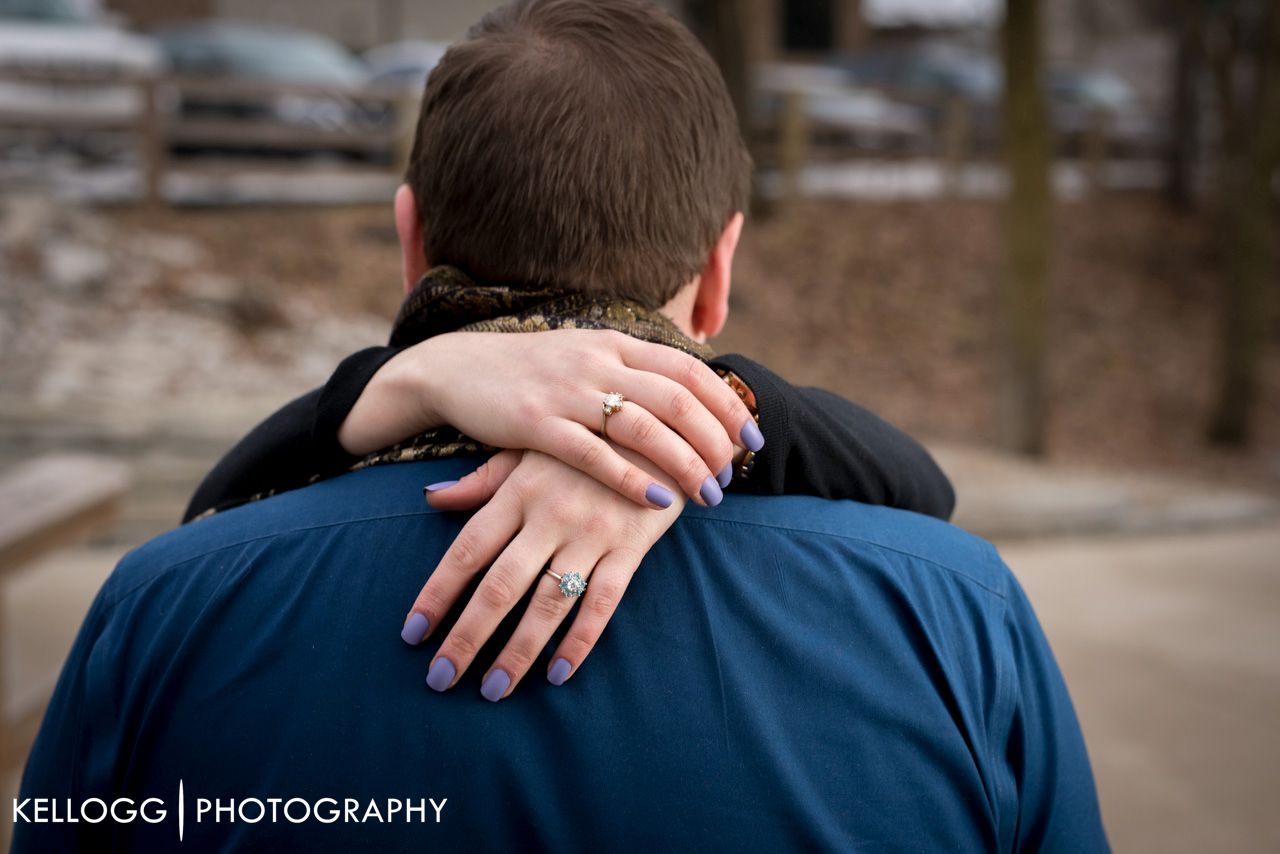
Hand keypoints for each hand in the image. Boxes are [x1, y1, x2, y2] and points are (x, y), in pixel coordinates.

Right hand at [339, 329, 762, 506]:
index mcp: (615, 343)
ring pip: (644, 427)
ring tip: (709, 495)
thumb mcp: (585, 357)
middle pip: (677, 399)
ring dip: (685, 464)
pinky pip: (594, 454)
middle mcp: (597, 361)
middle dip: (715, 441)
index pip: (688, 369)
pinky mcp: (536, 423)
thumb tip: (688, 393)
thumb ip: (632, 371)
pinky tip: (660, 502)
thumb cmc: (529, 372)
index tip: (752, 437)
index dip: (727, 403)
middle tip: (735, 476)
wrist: (456, 368)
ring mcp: (567, 390)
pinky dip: (632, 479)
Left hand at [400, 448, 684, 699]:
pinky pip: (603, 602)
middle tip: (440, 679)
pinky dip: (580, 640)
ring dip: (518, 651)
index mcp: (518, 491)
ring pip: (548, 602)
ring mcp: (591, 533)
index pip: (467, 550)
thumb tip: (431, 499)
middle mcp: (550, 515)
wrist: (661, 419)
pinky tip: (557, 674)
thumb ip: (482, 480)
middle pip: (500, 585)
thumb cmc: (584, 439)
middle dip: (467, 636)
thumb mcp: (529, 449)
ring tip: (492, 690)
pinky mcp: (629, 547)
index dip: (437, 593)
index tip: (412, 634)